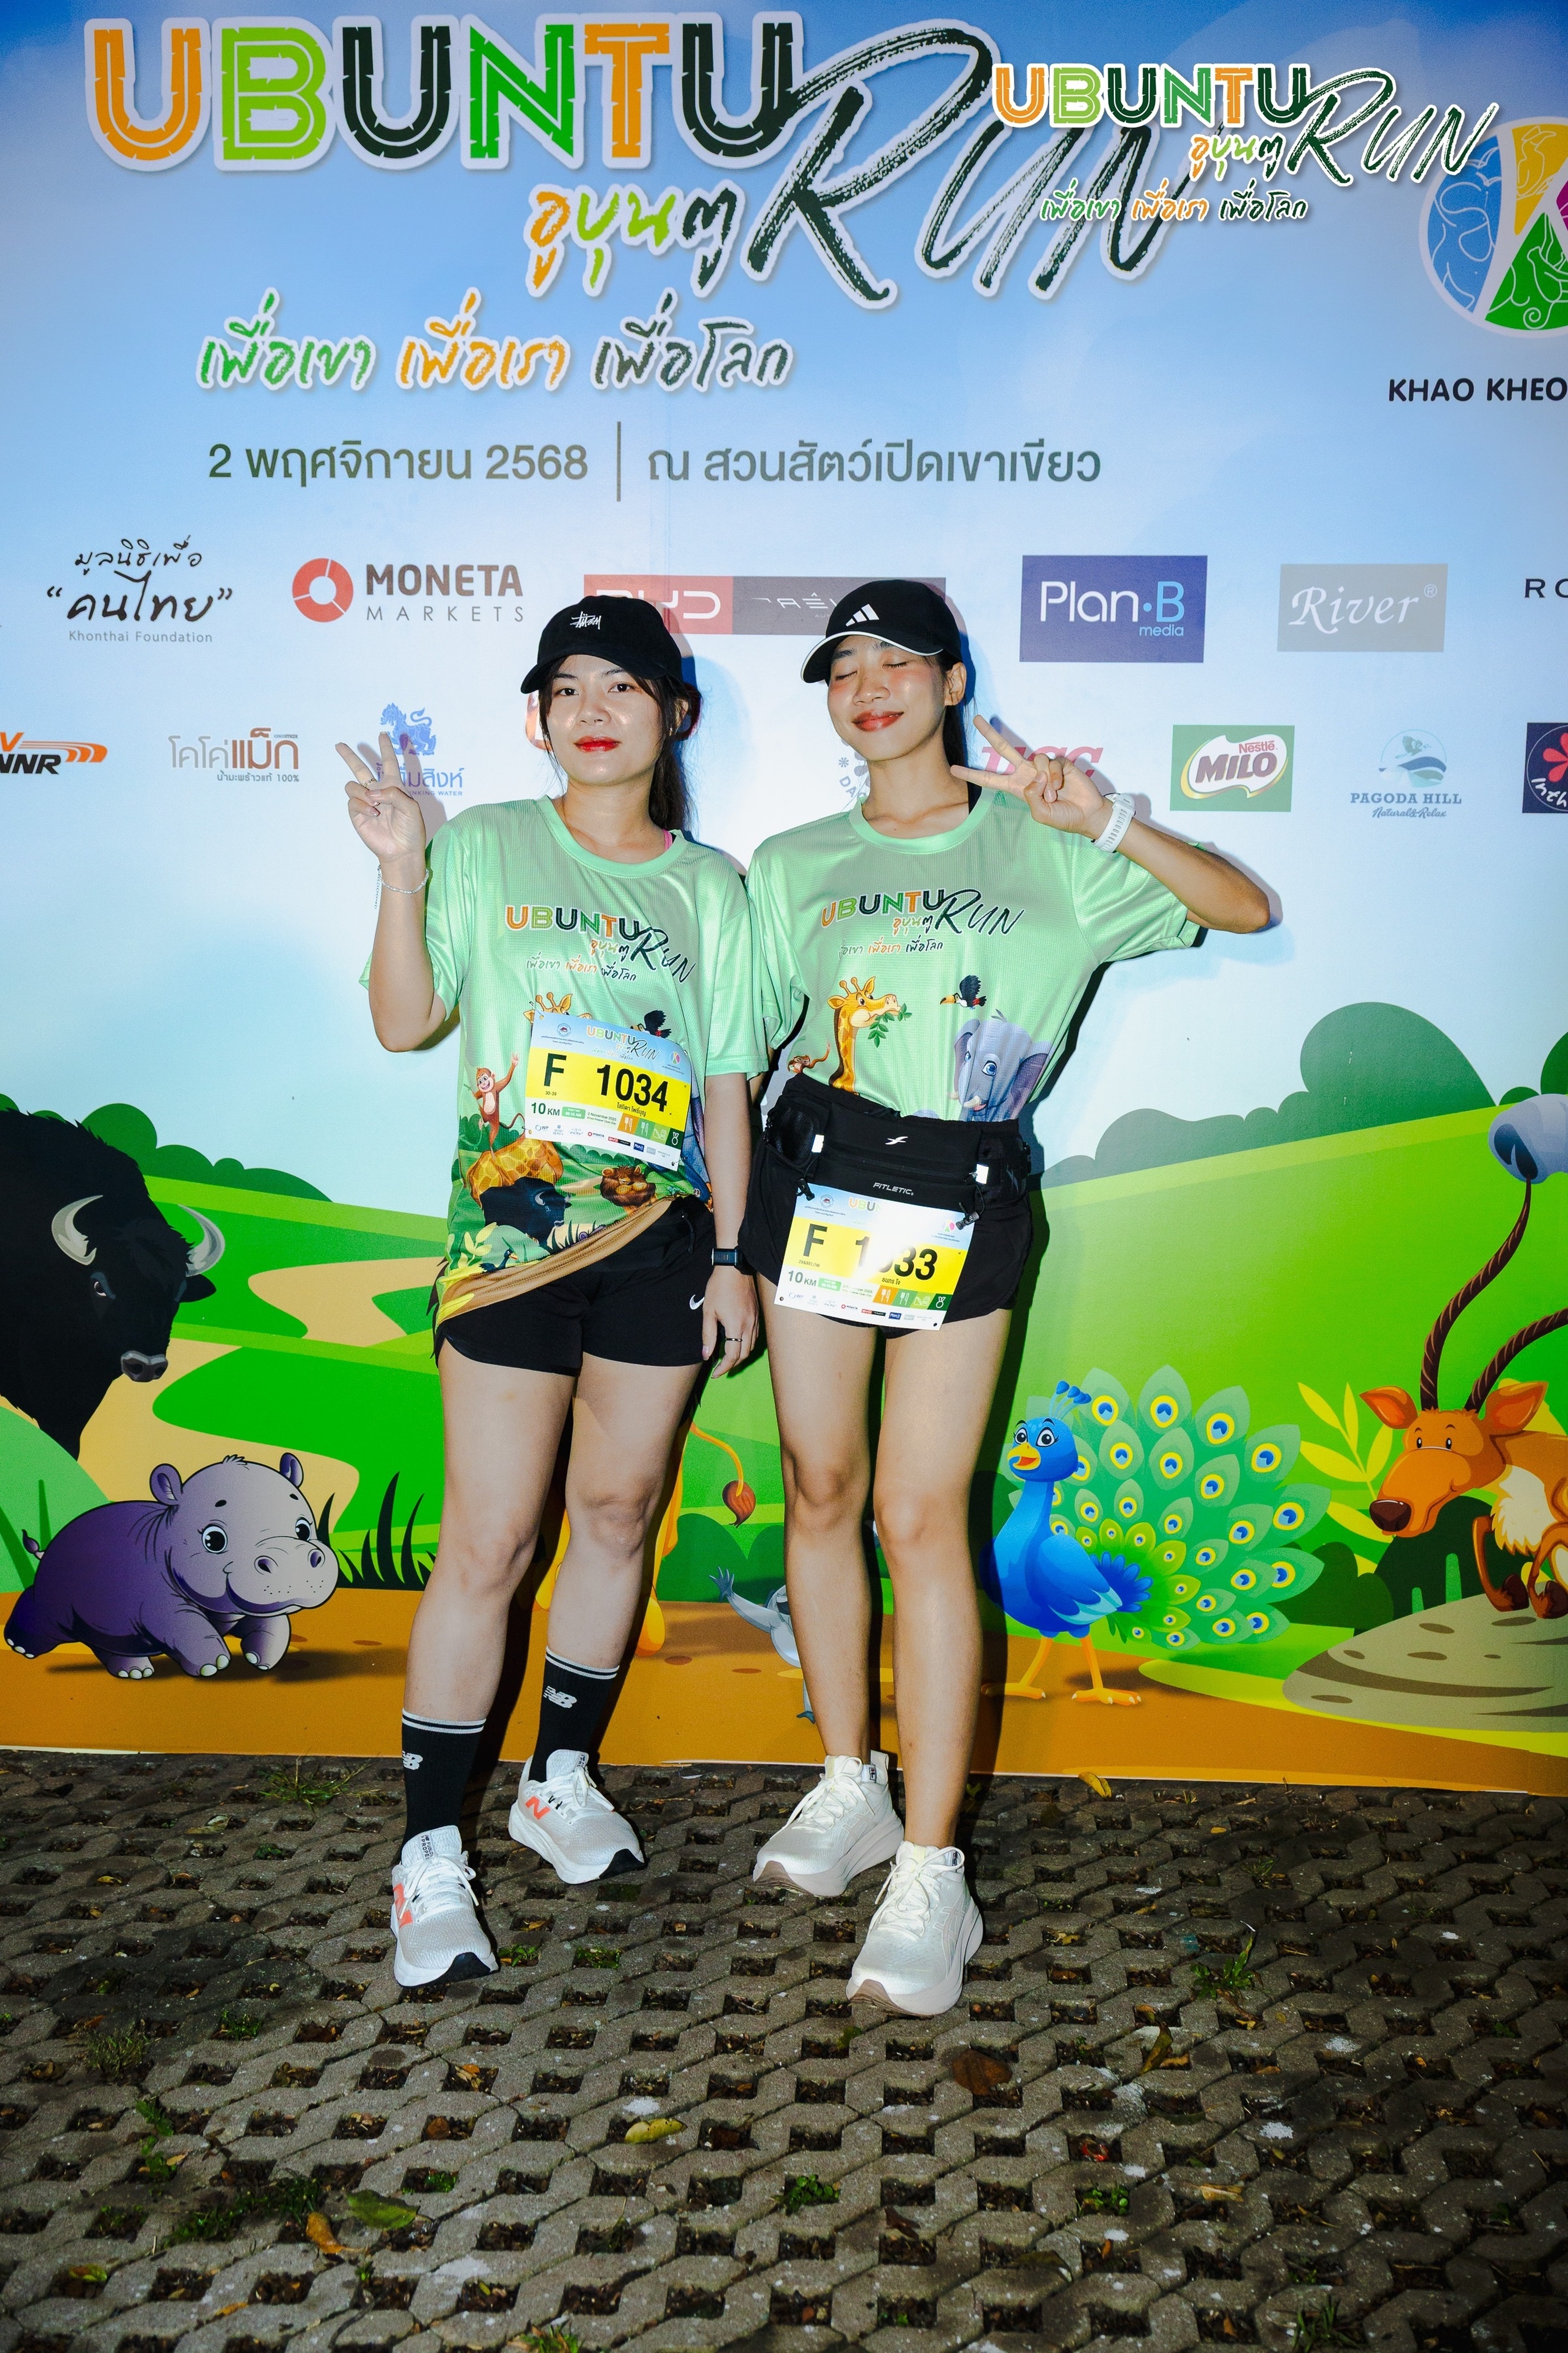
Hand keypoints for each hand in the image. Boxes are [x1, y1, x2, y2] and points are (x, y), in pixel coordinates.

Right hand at [338, 730, 427, 871]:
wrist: (402, 850)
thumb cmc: (411, 829)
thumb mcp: (411, 807)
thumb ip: (393, 794)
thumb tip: (371, 793)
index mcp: (394, 786)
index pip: (389, 763)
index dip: (386, 748)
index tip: (382, 734)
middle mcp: (378, 792)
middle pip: (360, 769)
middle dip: (349, 756)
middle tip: (339, 745)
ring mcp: (366, 802)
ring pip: (352, 785)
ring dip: (363, 792)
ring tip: (375, 805)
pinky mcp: (357, 814)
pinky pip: (352, 801)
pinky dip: (363, 806)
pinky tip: (374, 814)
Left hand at [702, 1265, 757, 1375]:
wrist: (734, 1268)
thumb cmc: (719, 1288)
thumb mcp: (708, 1311)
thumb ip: (708, 1335)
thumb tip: (706, 1355)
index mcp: (736, 1326)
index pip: (733, 1356)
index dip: (724, 1368)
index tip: (716, 1373)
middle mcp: (749, 1325)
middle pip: (744, 1354)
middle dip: (732, 1365)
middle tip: (720, 1368)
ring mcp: (755, 1320)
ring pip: (751, 1347)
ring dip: (741, 1356)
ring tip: (728, 1358)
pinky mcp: (757, 1315)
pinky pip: (755, 1336)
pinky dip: (747, 1345)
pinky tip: (738, 1343)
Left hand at [952, 715, 1110, 837]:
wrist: (1087, 813)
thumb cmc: (1063, 817)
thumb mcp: (1042, 815)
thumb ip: (1032, 798)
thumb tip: (1034, 777)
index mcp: (1017, 788)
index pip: (990, 779)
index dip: (971, 774)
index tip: (953, 769)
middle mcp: (1027, 773)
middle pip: (1004, 749)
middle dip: (990, 734)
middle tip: (976, 719)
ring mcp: (1042, 766)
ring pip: (1036, 759)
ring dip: (1046, 780)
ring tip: (1055, 794)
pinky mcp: (1059, 762)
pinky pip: (1052, 762)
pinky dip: (1056, 776)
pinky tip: (1063, 785)